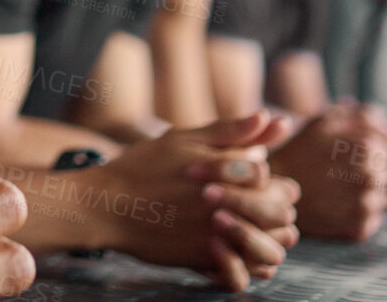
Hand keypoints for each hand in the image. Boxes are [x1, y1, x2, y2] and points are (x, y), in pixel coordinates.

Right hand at [96, 113, 298, 290]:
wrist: (107, 205)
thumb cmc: (143, 167)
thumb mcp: (183, 139)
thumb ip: (230, 131)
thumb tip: (271, 118)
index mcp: (224, 172)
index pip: (270, 176)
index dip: (264, 177)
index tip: (251, 177)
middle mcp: (227, 205)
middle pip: (278, 212)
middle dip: (273, 207)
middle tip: (255, 204)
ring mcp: (217, 235)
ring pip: (270, 246)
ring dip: (268, 237)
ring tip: (248, 227)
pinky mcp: (205, 260)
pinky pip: (248, 270)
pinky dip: (249, 261)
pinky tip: (233, 247)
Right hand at [268, 106, 386, 240]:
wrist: (271, 187)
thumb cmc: (300, 151)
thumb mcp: (325, 121)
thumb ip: (363, 115)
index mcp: (368, 146)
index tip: (376, 153)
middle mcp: (372, 176)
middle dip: (385, 171)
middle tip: (356, 171)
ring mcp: (367, 205)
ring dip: (378, 192)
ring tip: (348, 186)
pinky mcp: (360, 228)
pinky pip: (378, 219)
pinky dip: (367, 212)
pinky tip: (344, 203)